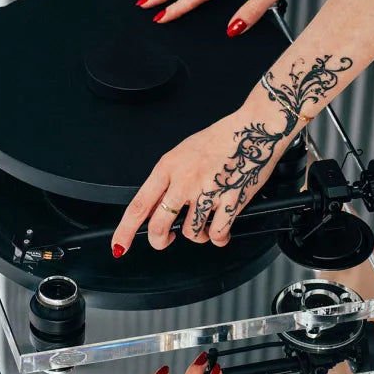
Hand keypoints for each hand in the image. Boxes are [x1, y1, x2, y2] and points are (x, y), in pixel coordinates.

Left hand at [111, 99, 293, 252]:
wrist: (254, 128)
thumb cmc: (220, 139)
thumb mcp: (182, 153)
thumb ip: (168, 180)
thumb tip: (156, 208)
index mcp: (168, 167)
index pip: (138, 205)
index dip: (125, 231)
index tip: (119, 245)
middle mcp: (184, 181)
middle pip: (159, 226)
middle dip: (161, 241)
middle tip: (167, 239)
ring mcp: (207, 192)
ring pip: (191, 233)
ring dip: (198, 236)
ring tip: (205, 226)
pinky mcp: (230, 200)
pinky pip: (218, 233)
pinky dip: (219, 237)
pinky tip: (221, 230)